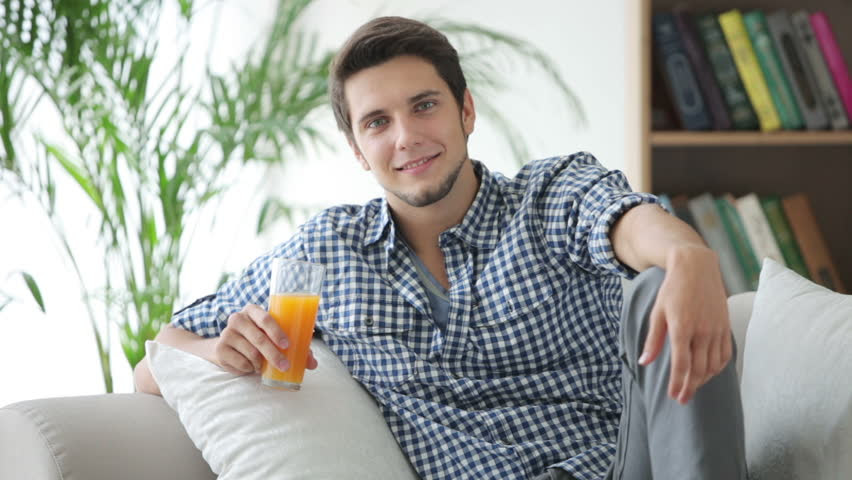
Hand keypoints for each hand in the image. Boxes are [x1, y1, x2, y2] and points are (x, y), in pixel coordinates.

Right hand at [214, 304, 318, 375]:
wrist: (227, 346)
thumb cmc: (257, 338)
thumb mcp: (273, 337)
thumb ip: (295, 346)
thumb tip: (313, 363)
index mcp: (253, 310)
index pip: (265, 318)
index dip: (277, 332)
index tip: (287, 345)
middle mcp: (237, 318)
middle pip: (259, 339)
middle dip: (274, 355)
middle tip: (285, 366)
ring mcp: (226, 333)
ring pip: (251, 353)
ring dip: (261, 364)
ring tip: (263, 365)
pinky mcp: (220, 349)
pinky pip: (241, 363)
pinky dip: (250, 369)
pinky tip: (250, 366)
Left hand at [639, 246, 731, 403]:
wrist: (696, 267)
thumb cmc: (672, 289)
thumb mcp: (657, 312)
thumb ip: (653, 339)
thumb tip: (644, 362)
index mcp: (682, 327)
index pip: (682, 364)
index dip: (678, 383)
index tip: (674, 396)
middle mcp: (702, 330)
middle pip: (699, 369)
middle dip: (690, 387)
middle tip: (682, 399)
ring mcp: (716, 328)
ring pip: (713, 364)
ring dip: (703, 380)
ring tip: (692, 387)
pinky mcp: (725, 326)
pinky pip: (725, 354)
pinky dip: (718, 368)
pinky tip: (709, 373)